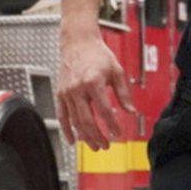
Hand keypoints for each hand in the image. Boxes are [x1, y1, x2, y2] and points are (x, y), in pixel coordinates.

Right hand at [56, 32, 142, 147]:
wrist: (78, 43)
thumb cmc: (98, 55)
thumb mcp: (116, 71)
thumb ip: (123, 94)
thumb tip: (131, 112)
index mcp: (93, 82)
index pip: (104, 110)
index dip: (112, 125)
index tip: (118, 134)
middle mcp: (77, 88)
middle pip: (87, 120)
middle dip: (97, 136)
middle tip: (106, 146)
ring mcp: (67, 92)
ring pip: (75, 121)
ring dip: (85, 136)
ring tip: (95, 146)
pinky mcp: (60, 94)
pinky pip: (62, 116)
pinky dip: (67, 130)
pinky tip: (74, 141)